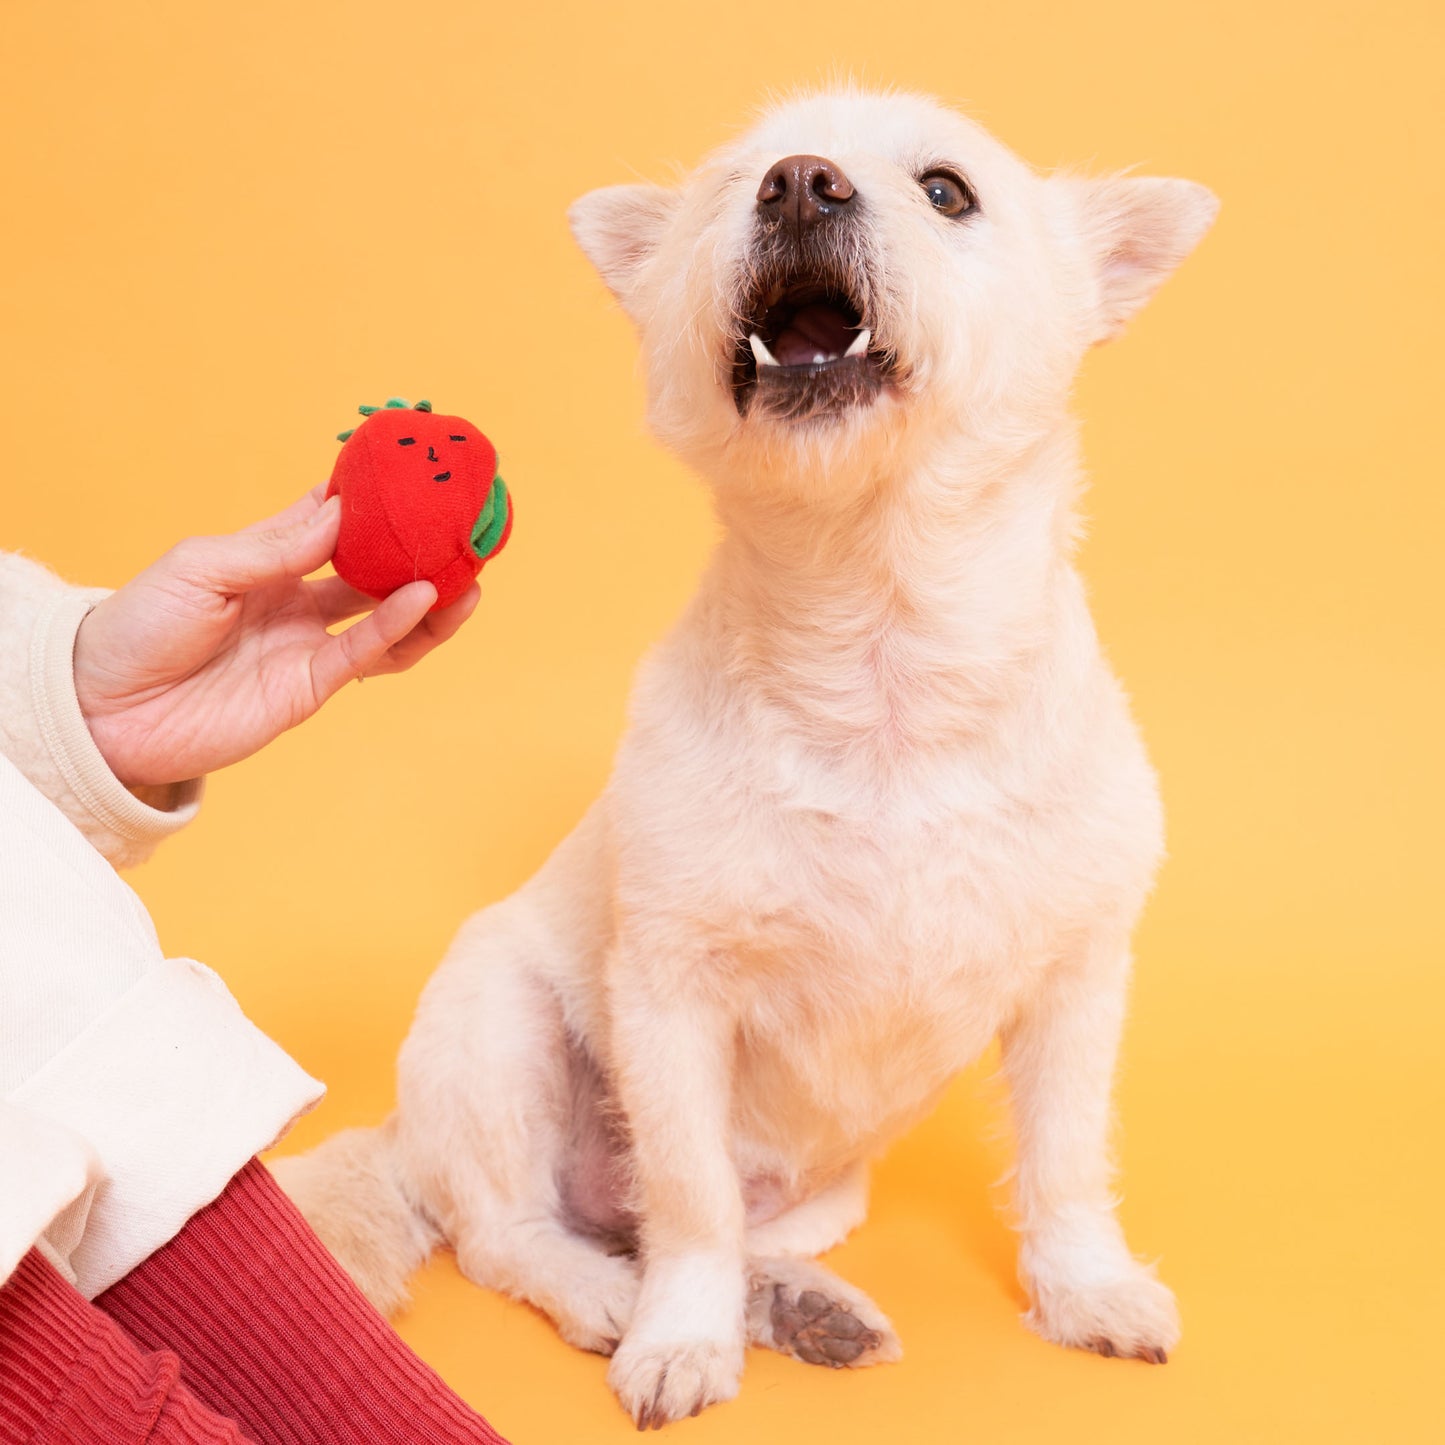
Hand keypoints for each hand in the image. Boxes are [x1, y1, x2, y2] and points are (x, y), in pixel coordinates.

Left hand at [73, 487, 480, 786]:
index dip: (369, 499)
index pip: (330, 522)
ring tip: (466, 572)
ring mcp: (308, 645)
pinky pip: (366, 654)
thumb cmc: (139, 627)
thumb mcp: (202, 568)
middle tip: (457, 524)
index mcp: (267, 561)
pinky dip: (399, 628)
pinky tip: (424, 599)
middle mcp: (297, 601)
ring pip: (386, 619)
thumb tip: (342, 515)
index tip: (410, 473)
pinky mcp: (310, 688)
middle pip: (373, 571)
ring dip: (428, 597)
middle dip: (415, 550)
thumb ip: (276, 546)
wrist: (105, 710)